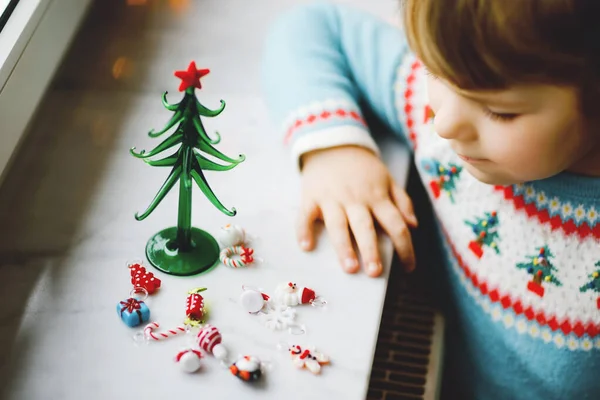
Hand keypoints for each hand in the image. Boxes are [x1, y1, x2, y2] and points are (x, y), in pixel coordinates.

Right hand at [298, 145, 416, 276]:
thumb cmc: (362, 168)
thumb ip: (402, 202)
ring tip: (349, 268)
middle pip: (365, 227)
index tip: (409, 267)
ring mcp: (331, 198)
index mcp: (377, 197)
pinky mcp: (310, 196)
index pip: (395, 224)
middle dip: (371, 250)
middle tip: (375, 272)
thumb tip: (413, 226)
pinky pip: (305, 215)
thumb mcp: (387, 179)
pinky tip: (306, 246)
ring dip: (344, 246)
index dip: (405, 247)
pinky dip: (303, 230)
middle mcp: (355, 199)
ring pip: (338, 225)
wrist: (332, 143)